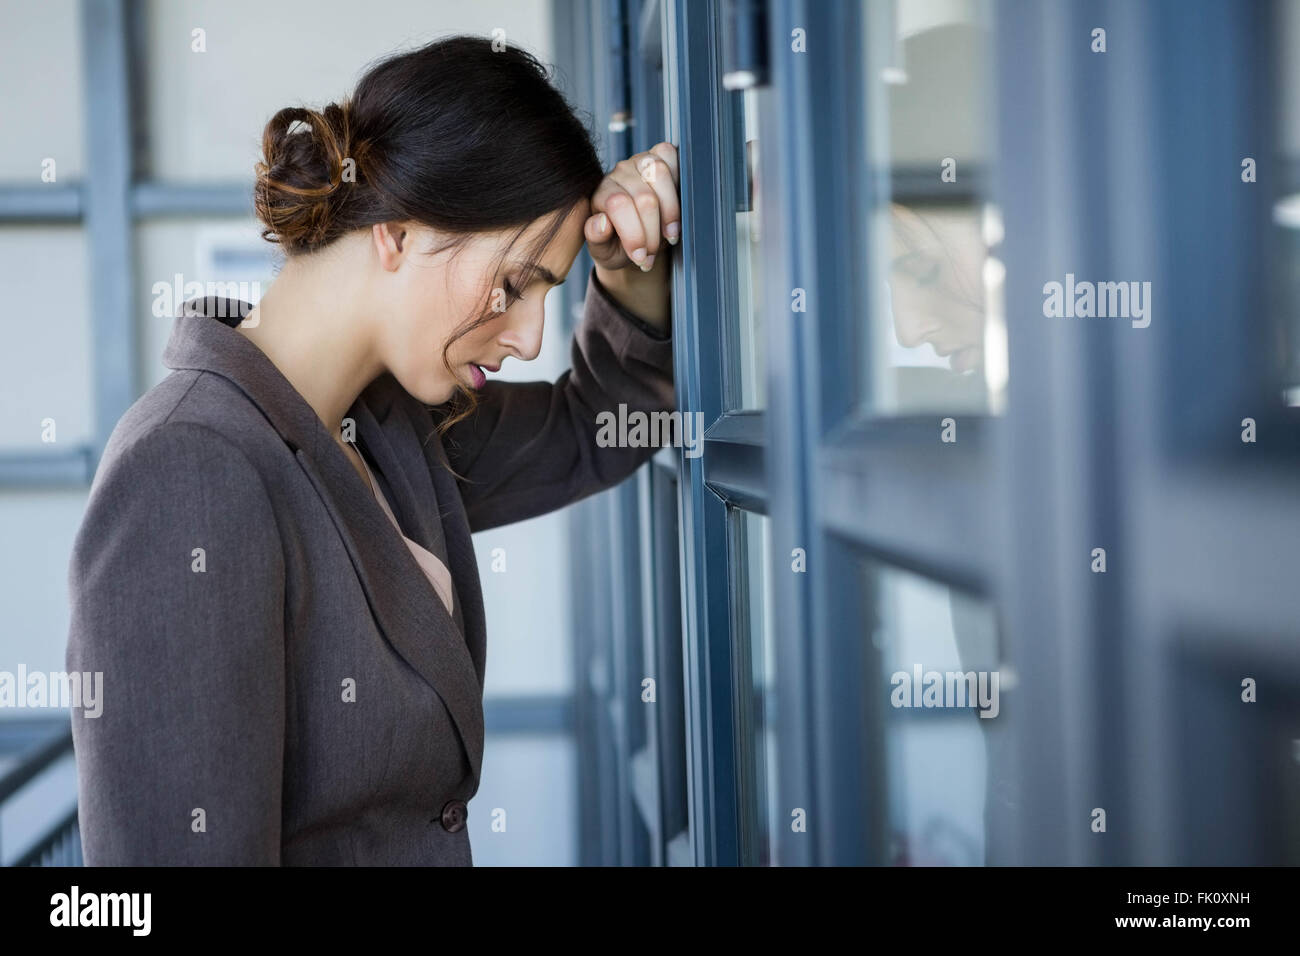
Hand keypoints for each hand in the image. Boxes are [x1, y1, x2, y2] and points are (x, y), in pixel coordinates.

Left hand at [585, 142, 679, 329]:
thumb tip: (602, 223)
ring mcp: (639, 161)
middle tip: (652, 253)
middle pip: (644, 196)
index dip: (634, 234)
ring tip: (669, 235)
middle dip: (653, 232)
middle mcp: (619, 173)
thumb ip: (596, 238)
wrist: (636, 237)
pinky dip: (678, 182)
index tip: (640, 257)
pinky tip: (676, 209)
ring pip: (659, 172)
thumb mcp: (602, 250)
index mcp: (601, 194)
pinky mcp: (658, 155)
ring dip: (671, 211)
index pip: (619, 205)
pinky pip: (671, 156)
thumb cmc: (617, 243)